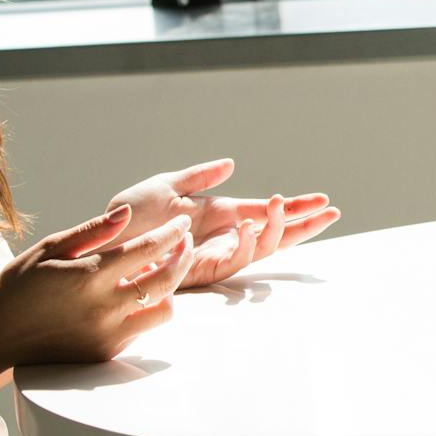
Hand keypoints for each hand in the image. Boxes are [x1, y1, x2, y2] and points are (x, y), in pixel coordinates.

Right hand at [0, 206, 195, 365]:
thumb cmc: (19, 286)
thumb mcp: (49, 249)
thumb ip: (92, 231)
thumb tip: (127, 213)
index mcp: (89, 274)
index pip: (148, 249)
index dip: (172, 233)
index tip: (181, 223)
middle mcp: (103, 306)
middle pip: (166, 279)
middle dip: (182, 256)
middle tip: (184, 243)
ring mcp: (107, 333)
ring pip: (163, 309)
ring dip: (169, 288)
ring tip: (161, 272)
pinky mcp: (106, 353)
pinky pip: (143, 330)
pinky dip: (146, 310)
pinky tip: (137, 296)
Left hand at [109, 158, 339, 290]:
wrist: (104, 239)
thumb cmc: (130, 216)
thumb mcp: (168, 186)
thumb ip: (200, 175)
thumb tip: (232, 164)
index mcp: (221, 215)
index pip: (267, 213)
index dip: (296, 208)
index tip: (325, 200)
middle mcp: (224, 237)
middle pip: (275, 235)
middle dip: (304, 225)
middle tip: (331, 211)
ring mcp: (215, 255)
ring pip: (259, 248)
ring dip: (274, 228)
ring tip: (278, 202)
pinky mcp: (201, 270)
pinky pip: (231, 261)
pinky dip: (244, 244)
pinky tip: (249, 225)